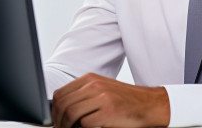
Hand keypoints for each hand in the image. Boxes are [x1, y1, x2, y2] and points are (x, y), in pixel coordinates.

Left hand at [51, 72, 170, 127]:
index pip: (60, 93)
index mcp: (90, 78)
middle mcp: (94, 84)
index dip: (54, 111)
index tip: (55, 121)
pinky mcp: (108, 111)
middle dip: (57, 121)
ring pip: (71, 113)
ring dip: (67, 127)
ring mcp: (101, 97)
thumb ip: (83, 95)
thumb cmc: (123, 101)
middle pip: (62, 103)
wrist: (147, 104)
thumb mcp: (101, 91)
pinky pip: (85, 124)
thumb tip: (60, 109)